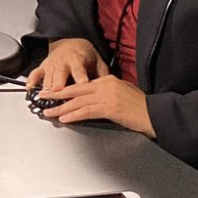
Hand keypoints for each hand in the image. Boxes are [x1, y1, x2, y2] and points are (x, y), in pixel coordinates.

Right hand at [25, 37, 106, 93]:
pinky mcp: (43, 67)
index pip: (80, 70)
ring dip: (46, 87)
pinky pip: (35, 74)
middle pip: (60, 75)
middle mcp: (63, 63)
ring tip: (45, 97)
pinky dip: (32, 80)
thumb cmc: (84, 55)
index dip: (81, 77)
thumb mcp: (97, 61)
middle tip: (58, 91)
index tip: (82, 83)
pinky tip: (30, 88)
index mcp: (78, 60)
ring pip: (48, 77)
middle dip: (59, 83)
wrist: (69, 43)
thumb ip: (102, 73)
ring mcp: (52, 65)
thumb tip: (111, 86)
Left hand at [38, 75, 154, 136]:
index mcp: (107, 80)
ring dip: (60, 107)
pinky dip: (73, 115)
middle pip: (75, 89)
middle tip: (43, 96)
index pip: (82, 84)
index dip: (67, 89)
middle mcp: (105, 85)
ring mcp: (106, 96)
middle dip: (57, 94)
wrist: (154, 113)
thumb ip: (108, 91)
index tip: (55, 92)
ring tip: (48, 111)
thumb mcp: (123, 92)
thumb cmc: (141, 107)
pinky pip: (86, 111)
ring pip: (77, 101)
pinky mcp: (109, 108)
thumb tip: (95, 96)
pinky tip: (64, 117)